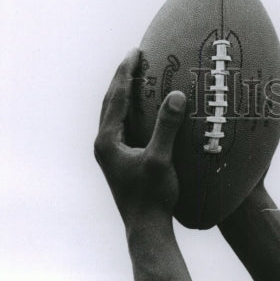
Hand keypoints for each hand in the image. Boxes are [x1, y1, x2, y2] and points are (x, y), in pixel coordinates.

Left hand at [94, 48, 185, 225]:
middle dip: (123, 79)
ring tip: (139, 78)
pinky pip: (123, 128)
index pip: (116, 97)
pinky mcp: (120, 163)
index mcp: (108, 140)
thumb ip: (166, 127)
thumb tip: (175, 95)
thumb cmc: (153, 197)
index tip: (136, 52)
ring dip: (125, 95)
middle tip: (135, 58)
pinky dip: (132, 113)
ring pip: (114, 115)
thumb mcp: (161, 160)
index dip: (126, 72)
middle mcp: (104, 144)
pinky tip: (145, 112)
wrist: (146, 228)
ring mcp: (110, 155)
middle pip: (110, 102)